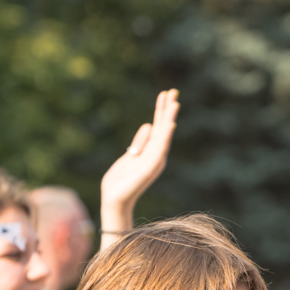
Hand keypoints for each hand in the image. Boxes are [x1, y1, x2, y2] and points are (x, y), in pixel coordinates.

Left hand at [100, 89, 177, 210]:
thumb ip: (140, 142)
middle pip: (164, 128)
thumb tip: (148, 124)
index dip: (161, 110)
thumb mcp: (130, 155)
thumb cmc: (120, 180)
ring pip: (165, 135)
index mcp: (152, 151)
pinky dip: (165, 136)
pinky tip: (169, 124)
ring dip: (169, 119)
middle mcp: (157, 155)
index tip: (165, 93)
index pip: (159, 127)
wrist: (114, 199)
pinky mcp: (150, 167)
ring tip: (174, 102)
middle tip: (173, 91)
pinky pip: (159, 148)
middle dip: (168, 110)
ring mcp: (155, 161)